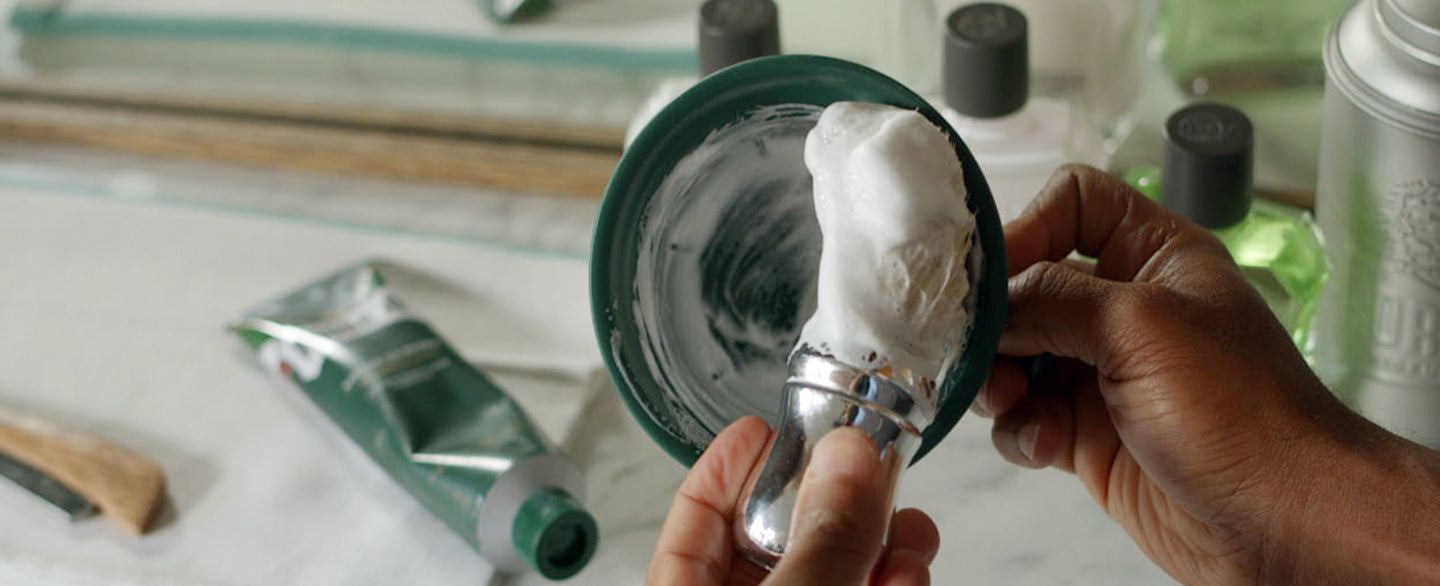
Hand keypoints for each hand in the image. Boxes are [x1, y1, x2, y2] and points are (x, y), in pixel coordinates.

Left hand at [646, 416, 939, 585]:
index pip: (692, 522)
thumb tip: (847, 457)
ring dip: (878, 545)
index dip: (725, 468)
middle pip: (776, 539)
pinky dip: (892, 582)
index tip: (763, 429)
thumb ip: (823, 540)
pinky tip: (909, 576)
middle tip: (862, 467)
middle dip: (830, 501)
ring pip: (834, 567)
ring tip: (906, 536)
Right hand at [976, 165, 1439, 583]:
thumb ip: (1052, 297)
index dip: (1029, 226)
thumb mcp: (1141, 326)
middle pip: (1028, 283)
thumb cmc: (1241, 413)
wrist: (1279, 523)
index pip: (1074, 203)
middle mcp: (1125, 307)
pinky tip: (1046, 445)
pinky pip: (1023, 414)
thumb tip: (987, 301)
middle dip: (998, 317)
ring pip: (1014, 353)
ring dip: (998, 377)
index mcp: (1155, 256)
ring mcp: (1102, 371)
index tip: (993, 273)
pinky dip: (1019, 428)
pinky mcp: (1087, 431)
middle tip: (979, 347)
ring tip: (1010, 400)